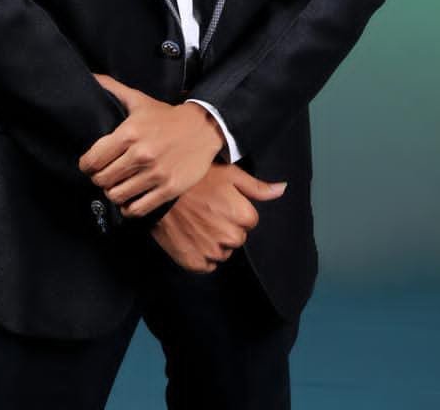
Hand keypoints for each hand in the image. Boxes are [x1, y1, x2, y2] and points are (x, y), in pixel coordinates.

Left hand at [78, 74, 225, 216]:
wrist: (203, 128)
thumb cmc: (166, 116)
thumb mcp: (139, 99)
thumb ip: (112, 88)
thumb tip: (90, 76)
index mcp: (129, 133)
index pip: (93, 159)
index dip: (85, 165)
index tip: (88, 165)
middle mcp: (140, 155)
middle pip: (102, 179)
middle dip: (98, 179)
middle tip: (103, 175)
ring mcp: (155, 174)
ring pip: (117, 196)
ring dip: (112, 193)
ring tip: (116, 186)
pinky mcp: (168, 189)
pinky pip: (137, 209)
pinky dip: (128, 208)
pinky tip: (129, 199)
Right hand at [150, 162, 287, 272]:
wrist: (156, 192)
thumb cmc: (195, 178)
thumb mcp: (229, 174)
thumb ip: (257, 187)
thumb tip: (283, 189)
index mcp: (243, 215)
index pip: (250, 221)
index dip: (235, 209)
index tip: (219, 200)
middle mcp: (231, 237)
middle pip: (237, 237)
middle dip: (226, 226)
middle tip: (206, 209)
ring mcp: (212, 252)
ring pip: (222, 252)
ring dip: (214, 241)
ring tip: (196, 221)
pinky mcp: (195, 263)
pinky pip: (207, 265)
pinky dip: (201, 254)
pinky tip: (191, 235)